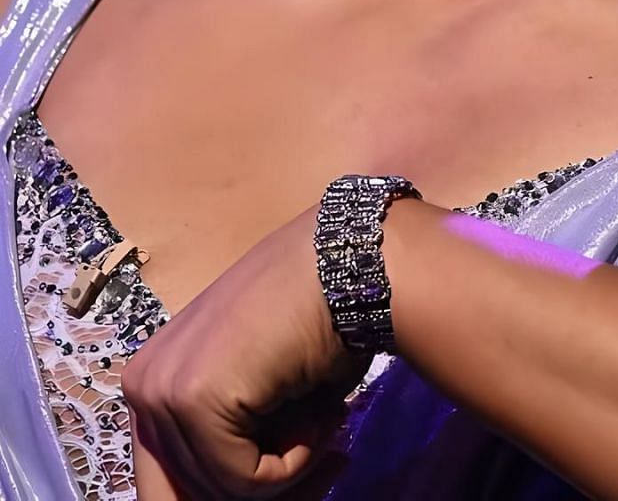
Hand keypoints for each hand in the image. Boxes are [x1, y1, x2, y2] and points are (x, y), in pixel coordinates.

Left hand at [123, 204, 366, 497]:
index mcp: (152, 380)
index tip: (298, 476)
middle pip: (182, 490)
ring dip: (285, 470)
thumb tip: (242, 494)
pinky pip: (243, 479)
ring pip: (218, 488)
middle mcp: (143, 385)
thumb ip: (232, 438)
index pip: (168, 476)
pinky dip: (293, 463)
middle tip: (323, 465)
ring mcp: (162, 390)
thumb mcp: (261, 391)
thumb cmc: (324, 315)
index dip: (232, 490)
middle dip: (258, 491)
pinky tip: (320, 415)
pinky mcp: (196, 398)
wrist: (353, 261)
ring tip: (325, 419)